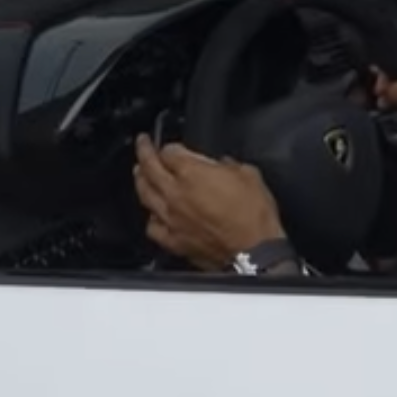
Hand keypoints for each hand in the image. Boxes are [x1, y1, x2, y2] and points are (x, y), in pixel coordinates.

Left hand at [133, 136, 285, 270]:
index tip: (174, 146)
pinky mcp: (174, 241)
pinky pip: (152, 227)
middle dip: (144, 151)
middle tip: (143, 144)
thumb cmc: (254, 216)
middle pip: (149, 167)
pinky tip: (154, 214)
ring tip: (139, 173)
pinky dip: (151, 218)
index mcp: (192, 173)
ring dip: (140, 180)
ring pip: (145, 195)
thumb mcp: (249, 175)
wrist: (256, 252)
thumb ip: (228, 165)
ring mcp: (171, 218)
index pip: (170, 151)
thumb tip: (222, 165)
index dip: (172, 146)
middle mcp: (175, 194)